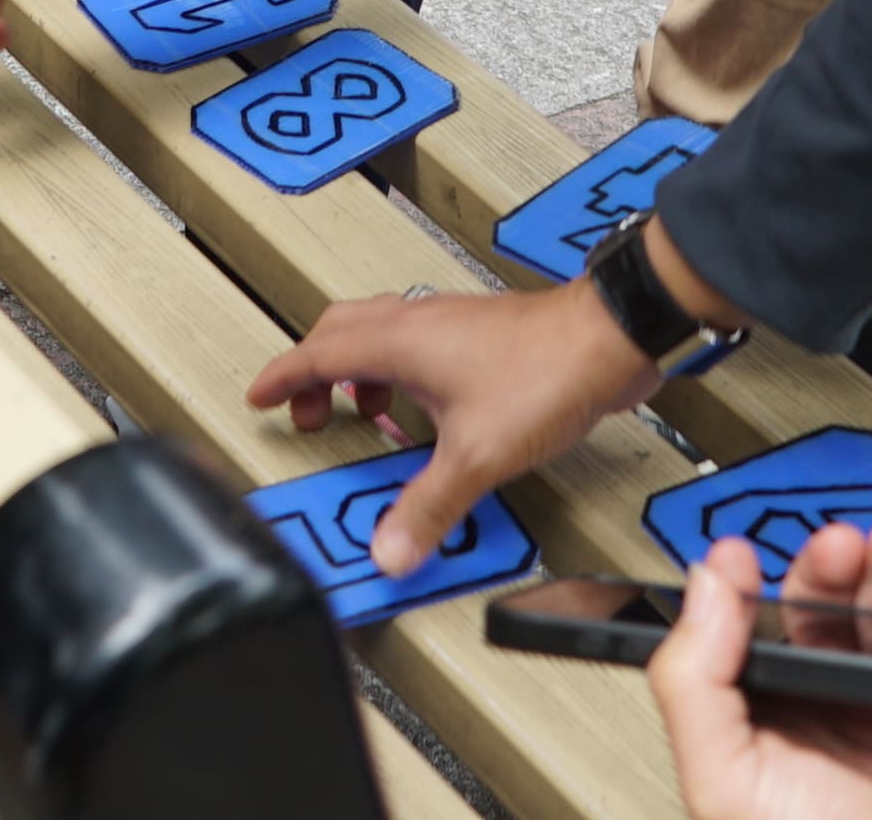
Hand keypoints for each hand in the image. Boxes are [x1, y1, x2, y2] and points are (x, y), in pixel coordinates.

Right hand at [245, 279, 657, 574]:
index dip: (282, 377)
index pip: (317, 353)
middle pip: (341, 332)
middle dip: (313, 371)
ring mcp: (451, 324)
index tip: (261, 396)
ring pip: (380, 333)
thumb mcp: (476, 456)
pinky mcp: (480, 334)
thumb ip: (427, 506)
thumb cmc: (547, 373)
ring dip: (358, 370)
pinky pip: (417, 344)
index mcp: (399, 342)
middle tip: (306, 410)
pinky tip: (425, 410)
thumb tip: (389, 548)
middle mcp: (419, 323)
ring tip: (363, 411)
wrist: (611, 339)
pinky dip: (399, 371)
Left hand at [649, 521, 871, 819]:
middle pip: (825, 616)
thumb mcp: (730, 785)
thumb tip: (703, 588)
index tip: (746, 551)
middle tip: (838, 544)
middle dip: (830, 566)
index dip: (744, 588)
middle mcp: (831, 724)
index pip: (743, 639)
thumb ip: (696, 682)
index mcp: (763, 734)